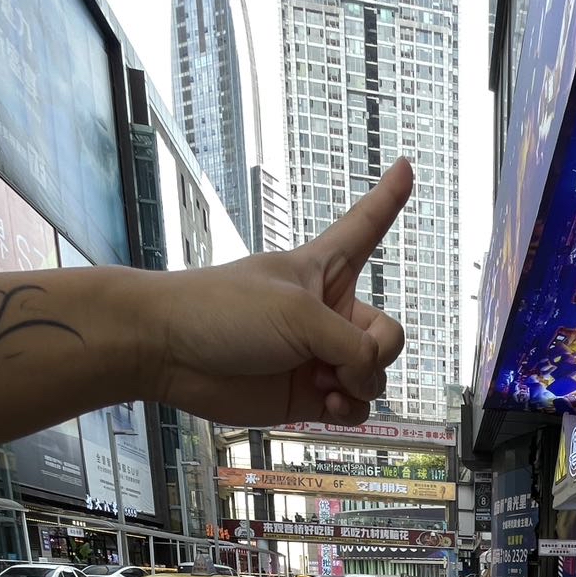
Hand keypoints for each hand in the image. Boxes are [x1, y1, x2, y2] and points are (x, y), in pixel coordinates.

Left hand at [147, 159, 413, 427]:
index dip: (388, 200)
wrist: (170, 353)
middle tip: (345, 362)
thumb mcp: (299, 313)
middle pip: (387, 334)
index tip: (406, 166)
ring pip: (374, 375)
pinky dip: (351, 410)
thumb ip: (351, 345)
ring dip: (360, 384)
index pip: (365, 227)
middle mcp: (327, 314)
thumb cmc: (224, 311)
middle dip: (376, 354)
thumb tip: (365, 378)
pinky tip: (329, 405)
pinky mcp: (308, 396)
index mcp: (324, 269)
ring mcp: (319, 357)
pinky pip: (355, 407)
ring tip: (325, 384)